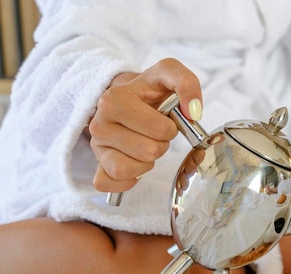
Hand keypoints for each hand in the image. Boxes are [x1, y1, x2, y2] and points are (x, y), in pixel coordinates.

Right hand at [89, 58, 202, 192]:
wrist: (131, 96)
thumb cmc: (151, 90)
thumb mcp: (169, 74)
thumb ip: (187, 83)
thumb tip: (194, 111)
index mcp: (114, 100)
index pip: (159, 130)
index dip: (170, 128)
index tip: (163, 118)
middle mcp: (99, 124)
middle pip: (148, 153)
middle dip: (159, 145)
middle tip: (153, 133)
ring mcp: (96, 147)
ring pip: (128, 170)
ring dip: (146, 163)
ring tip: (145, 145)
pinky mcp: (98, 166)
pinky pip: (108, 183)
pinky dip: (127, 180)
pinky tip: (135, 165)